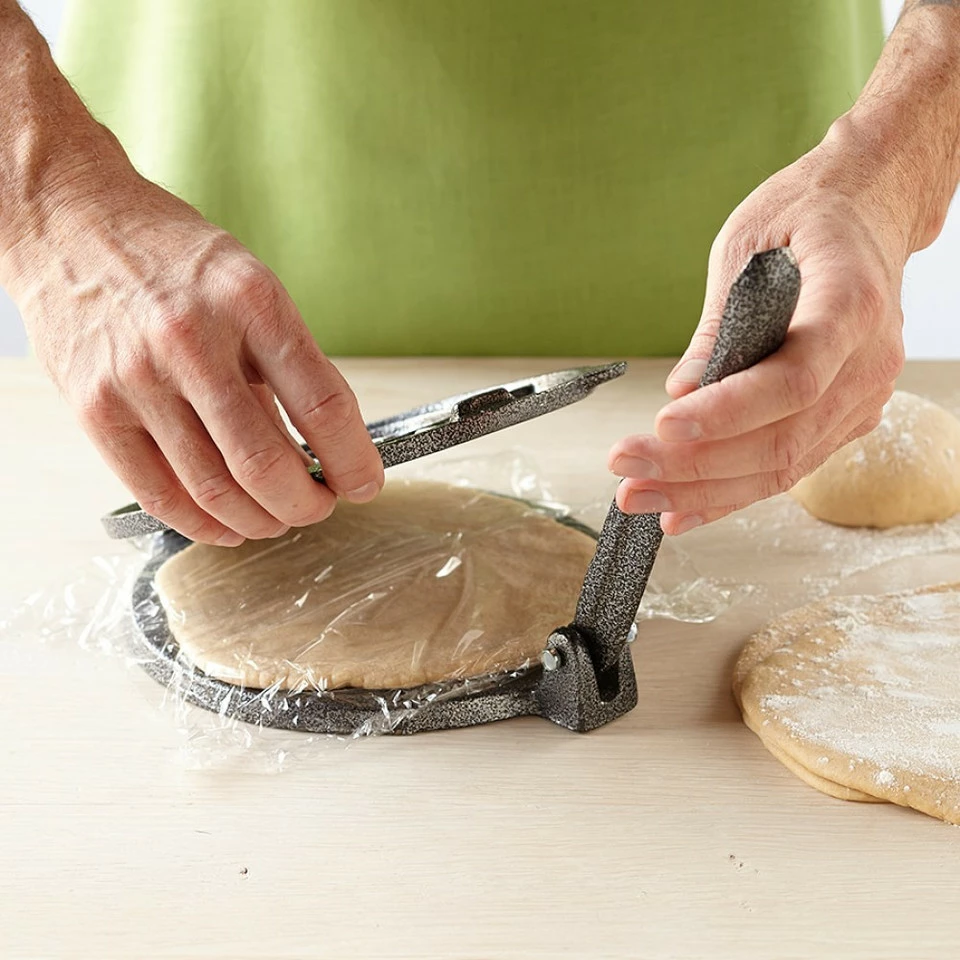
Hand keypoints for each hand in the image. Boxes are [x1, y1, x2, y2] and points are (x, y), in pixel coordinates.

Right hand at [7, 174, 382, 545]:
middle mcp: (192, 341)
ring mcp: (137, 378)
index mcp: (250, 302)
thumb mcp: (250, 287)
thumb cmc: (175, 258)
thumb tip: (321, 449)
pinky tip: (229, 525)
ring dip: (260, 521)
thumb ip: (285, 365)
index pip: (323, 404)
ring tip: (278, 517)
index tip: (365, 484)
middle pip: (265, 463)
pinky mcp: (95, 409)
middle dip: (307, 504)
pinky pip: (158, 494)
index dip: (353, 460)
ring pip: (214, 490)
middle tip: (321, 506)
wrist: (72, 220)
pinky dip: (204, 525)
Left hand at [609, 127, 910, 534]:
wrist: (868, 211)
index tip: (665, 424)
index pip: (794, 378)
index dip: (730, 411)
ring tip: (638, 495)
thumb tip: (684, 389)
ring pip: (782, 465)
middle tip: (626, 468)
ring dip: (703, 489)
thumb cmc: (807, 215)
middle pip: (781, 437)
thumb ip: (721, 321)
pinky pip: (787, 468)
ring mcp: (863, 396)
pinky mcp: (845, 418)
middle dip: (695, 463)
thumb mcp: (748, 244)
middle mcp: (868, 360)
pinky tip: (681, 509)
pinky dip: (730, 493)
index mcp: (850, 302)